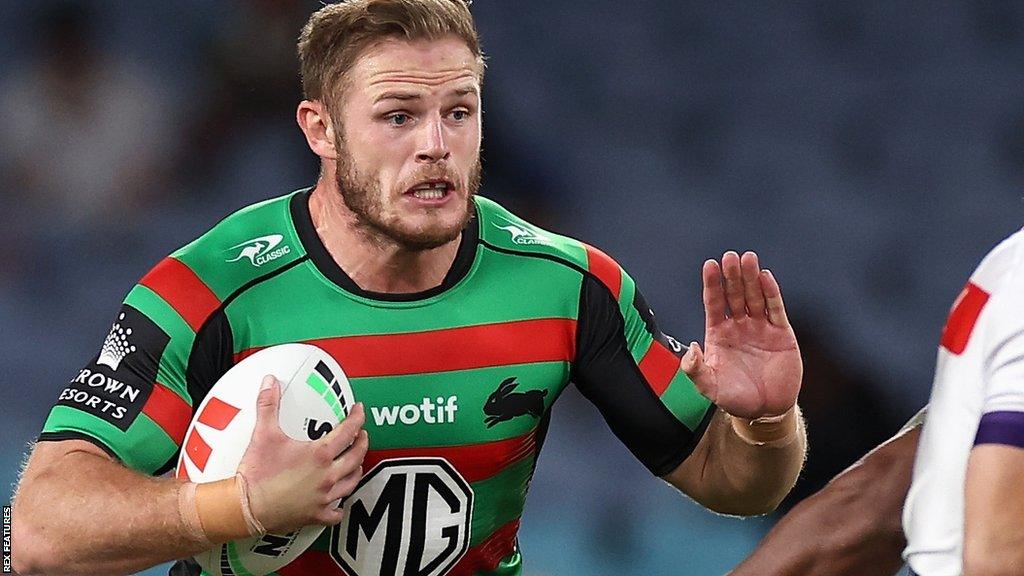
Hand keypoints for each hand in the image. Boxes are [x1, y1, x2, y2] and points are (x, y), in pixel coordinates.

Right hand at [238, 376, 367, 532]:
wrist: (244, 506)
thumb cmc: (256, 473)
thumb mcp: (263, 433)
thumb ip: (269, 404)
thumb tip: (270, 383)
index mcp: (319, 454)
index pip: (348, 431)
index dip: (357, 418)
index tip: (359, 411)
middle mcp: (327, 475)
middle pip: (356, 456)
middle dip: (362, 443)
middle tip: (362, 435)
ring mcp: (323, 497)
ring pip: (351, 482)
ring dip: (356, 469)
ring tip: (356, 462)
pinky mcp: (316, 515)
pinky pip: (335, 513)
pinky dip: (339, 507)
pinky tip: (339, 504)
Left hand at [681, 251, 801, 418]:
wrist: (766, 411)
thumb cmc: (734, 398)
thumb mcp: (710, 388)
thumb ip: (696, 371)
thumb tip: (691, 348)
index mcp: (719, 334)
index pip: (714, 303)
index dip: (712, 284)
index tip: (710, 265)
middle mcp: (739, 326)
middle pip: (735, 294)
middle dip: (732, 275)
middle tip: (730, 256)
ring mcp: (760, 328)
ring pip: (755, 297)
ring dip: (751, 278)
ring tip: (748, 258)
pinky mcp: (781, 334)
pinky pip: (775, 310)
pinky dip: (771, 293)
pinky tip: (766, 277)